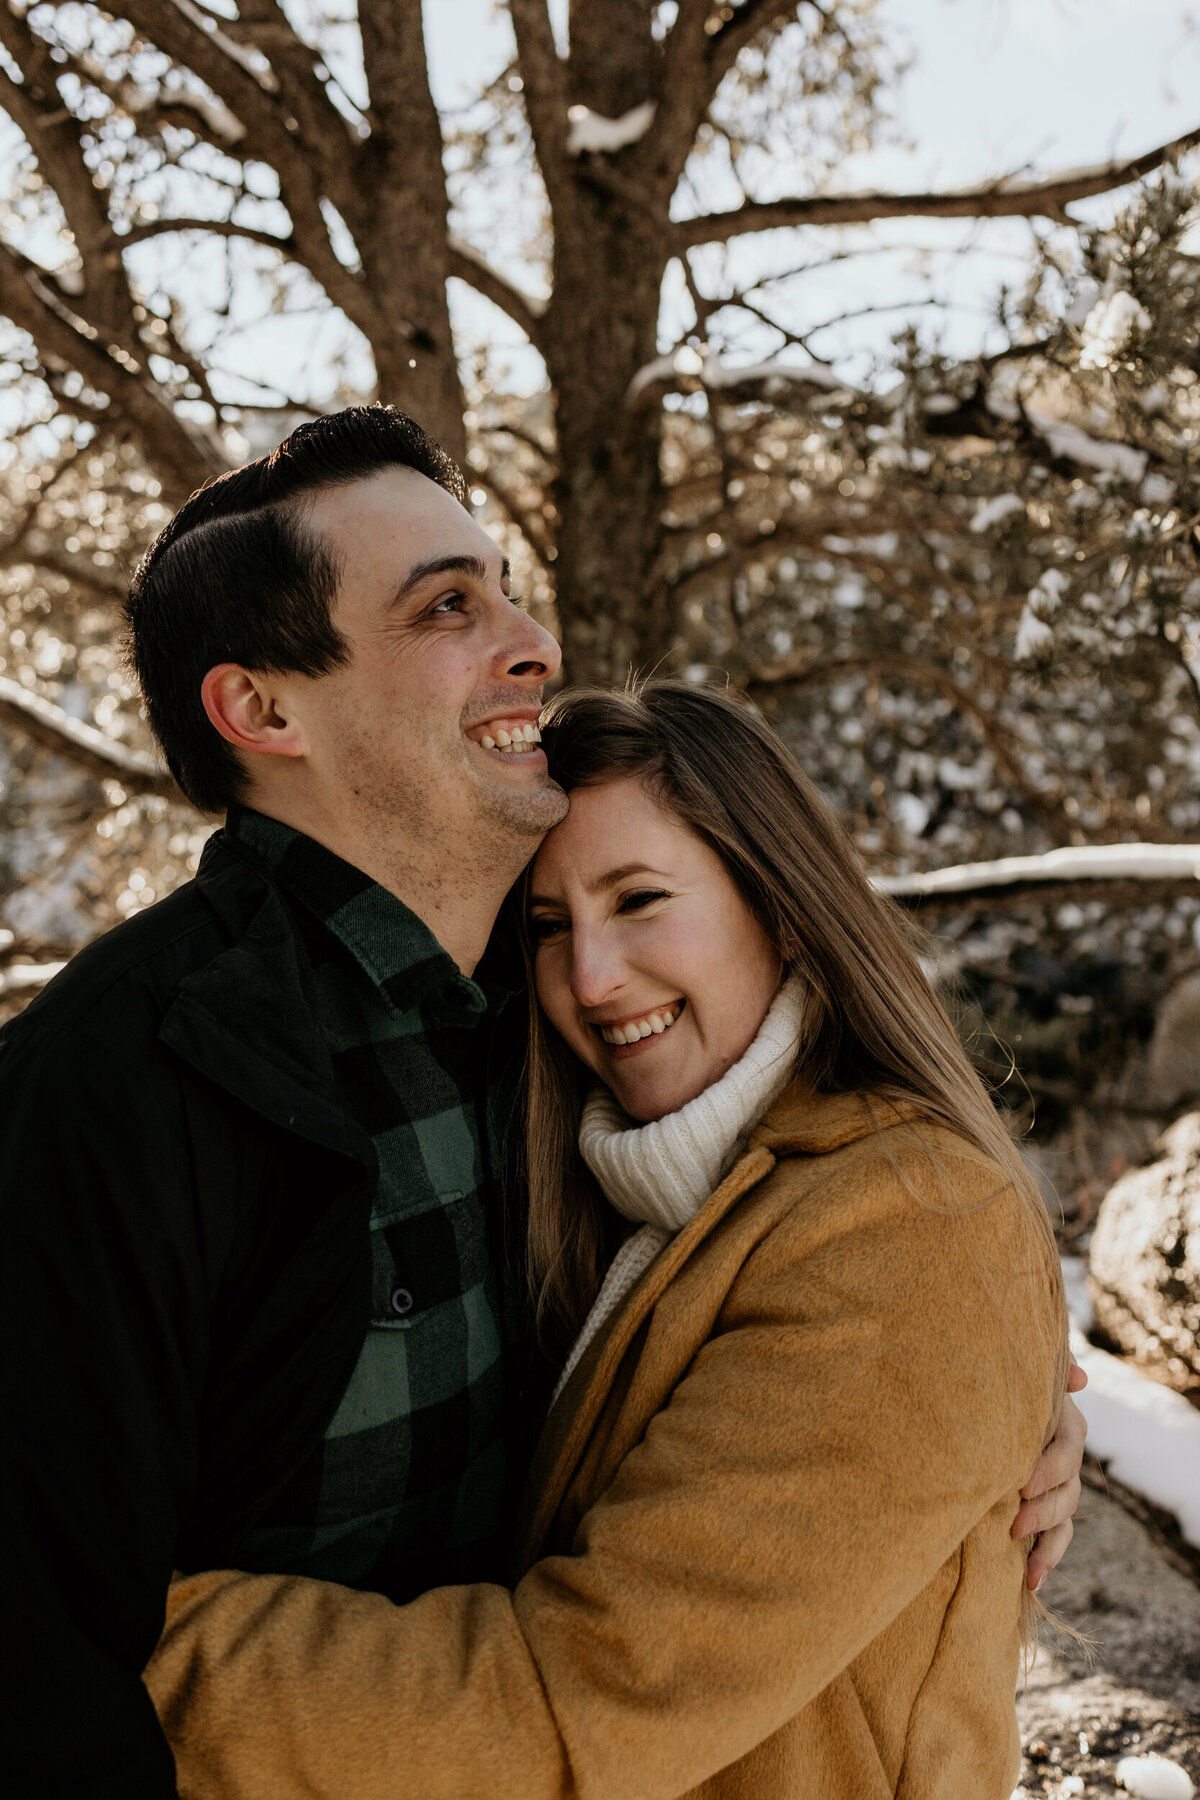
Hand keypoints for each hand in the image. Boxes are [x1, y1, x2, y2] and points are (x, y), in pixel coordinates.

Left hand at [1011, 1360, 1087, 1590]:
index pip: (1069, 1448)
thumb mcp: (1018, 1379)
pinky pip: (1055, 1542)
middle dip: (1043, 1511)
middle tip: (1014, 1523)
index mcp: (1063, 1425)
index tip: (1021, 1485)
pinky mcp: (1044, 1515)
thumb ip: (1049, 1375)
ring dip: (1048, 1546)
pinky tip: (1030, 1582)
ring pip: (1065, 1520)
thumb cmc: (998, 1389)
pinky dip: (1045, 1562)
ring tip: (1026, 1568)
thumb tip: (1080, 1378)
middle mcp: (1065, 1460)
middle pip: (1069, 1490)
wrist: (977, 1415)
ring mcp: (1057, 1490)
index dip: (1050, 1468)